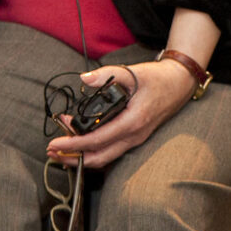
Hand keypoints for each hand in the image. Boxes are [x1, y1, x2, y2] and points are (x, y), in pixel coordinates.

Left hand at [46, 60, 197, 167]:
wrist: (179, 84)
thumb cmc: (157, 79)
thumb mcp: (133, 72)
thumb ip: (107, 74)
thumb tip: (85, 78)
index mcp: (133, 122)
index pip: (98, 140)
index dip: (74, 144)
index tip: (55, 143)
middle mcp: (134, 135)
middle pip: (100, 156)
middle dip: (73, 158)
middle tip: (51, 152)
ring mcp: (135, 138)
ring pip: (105, 156)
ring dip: (81, 155)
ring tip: (60, 150)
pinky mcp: (133, 137)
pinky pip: (111, 149)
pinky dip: (92, 149)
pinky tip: (78, 142)